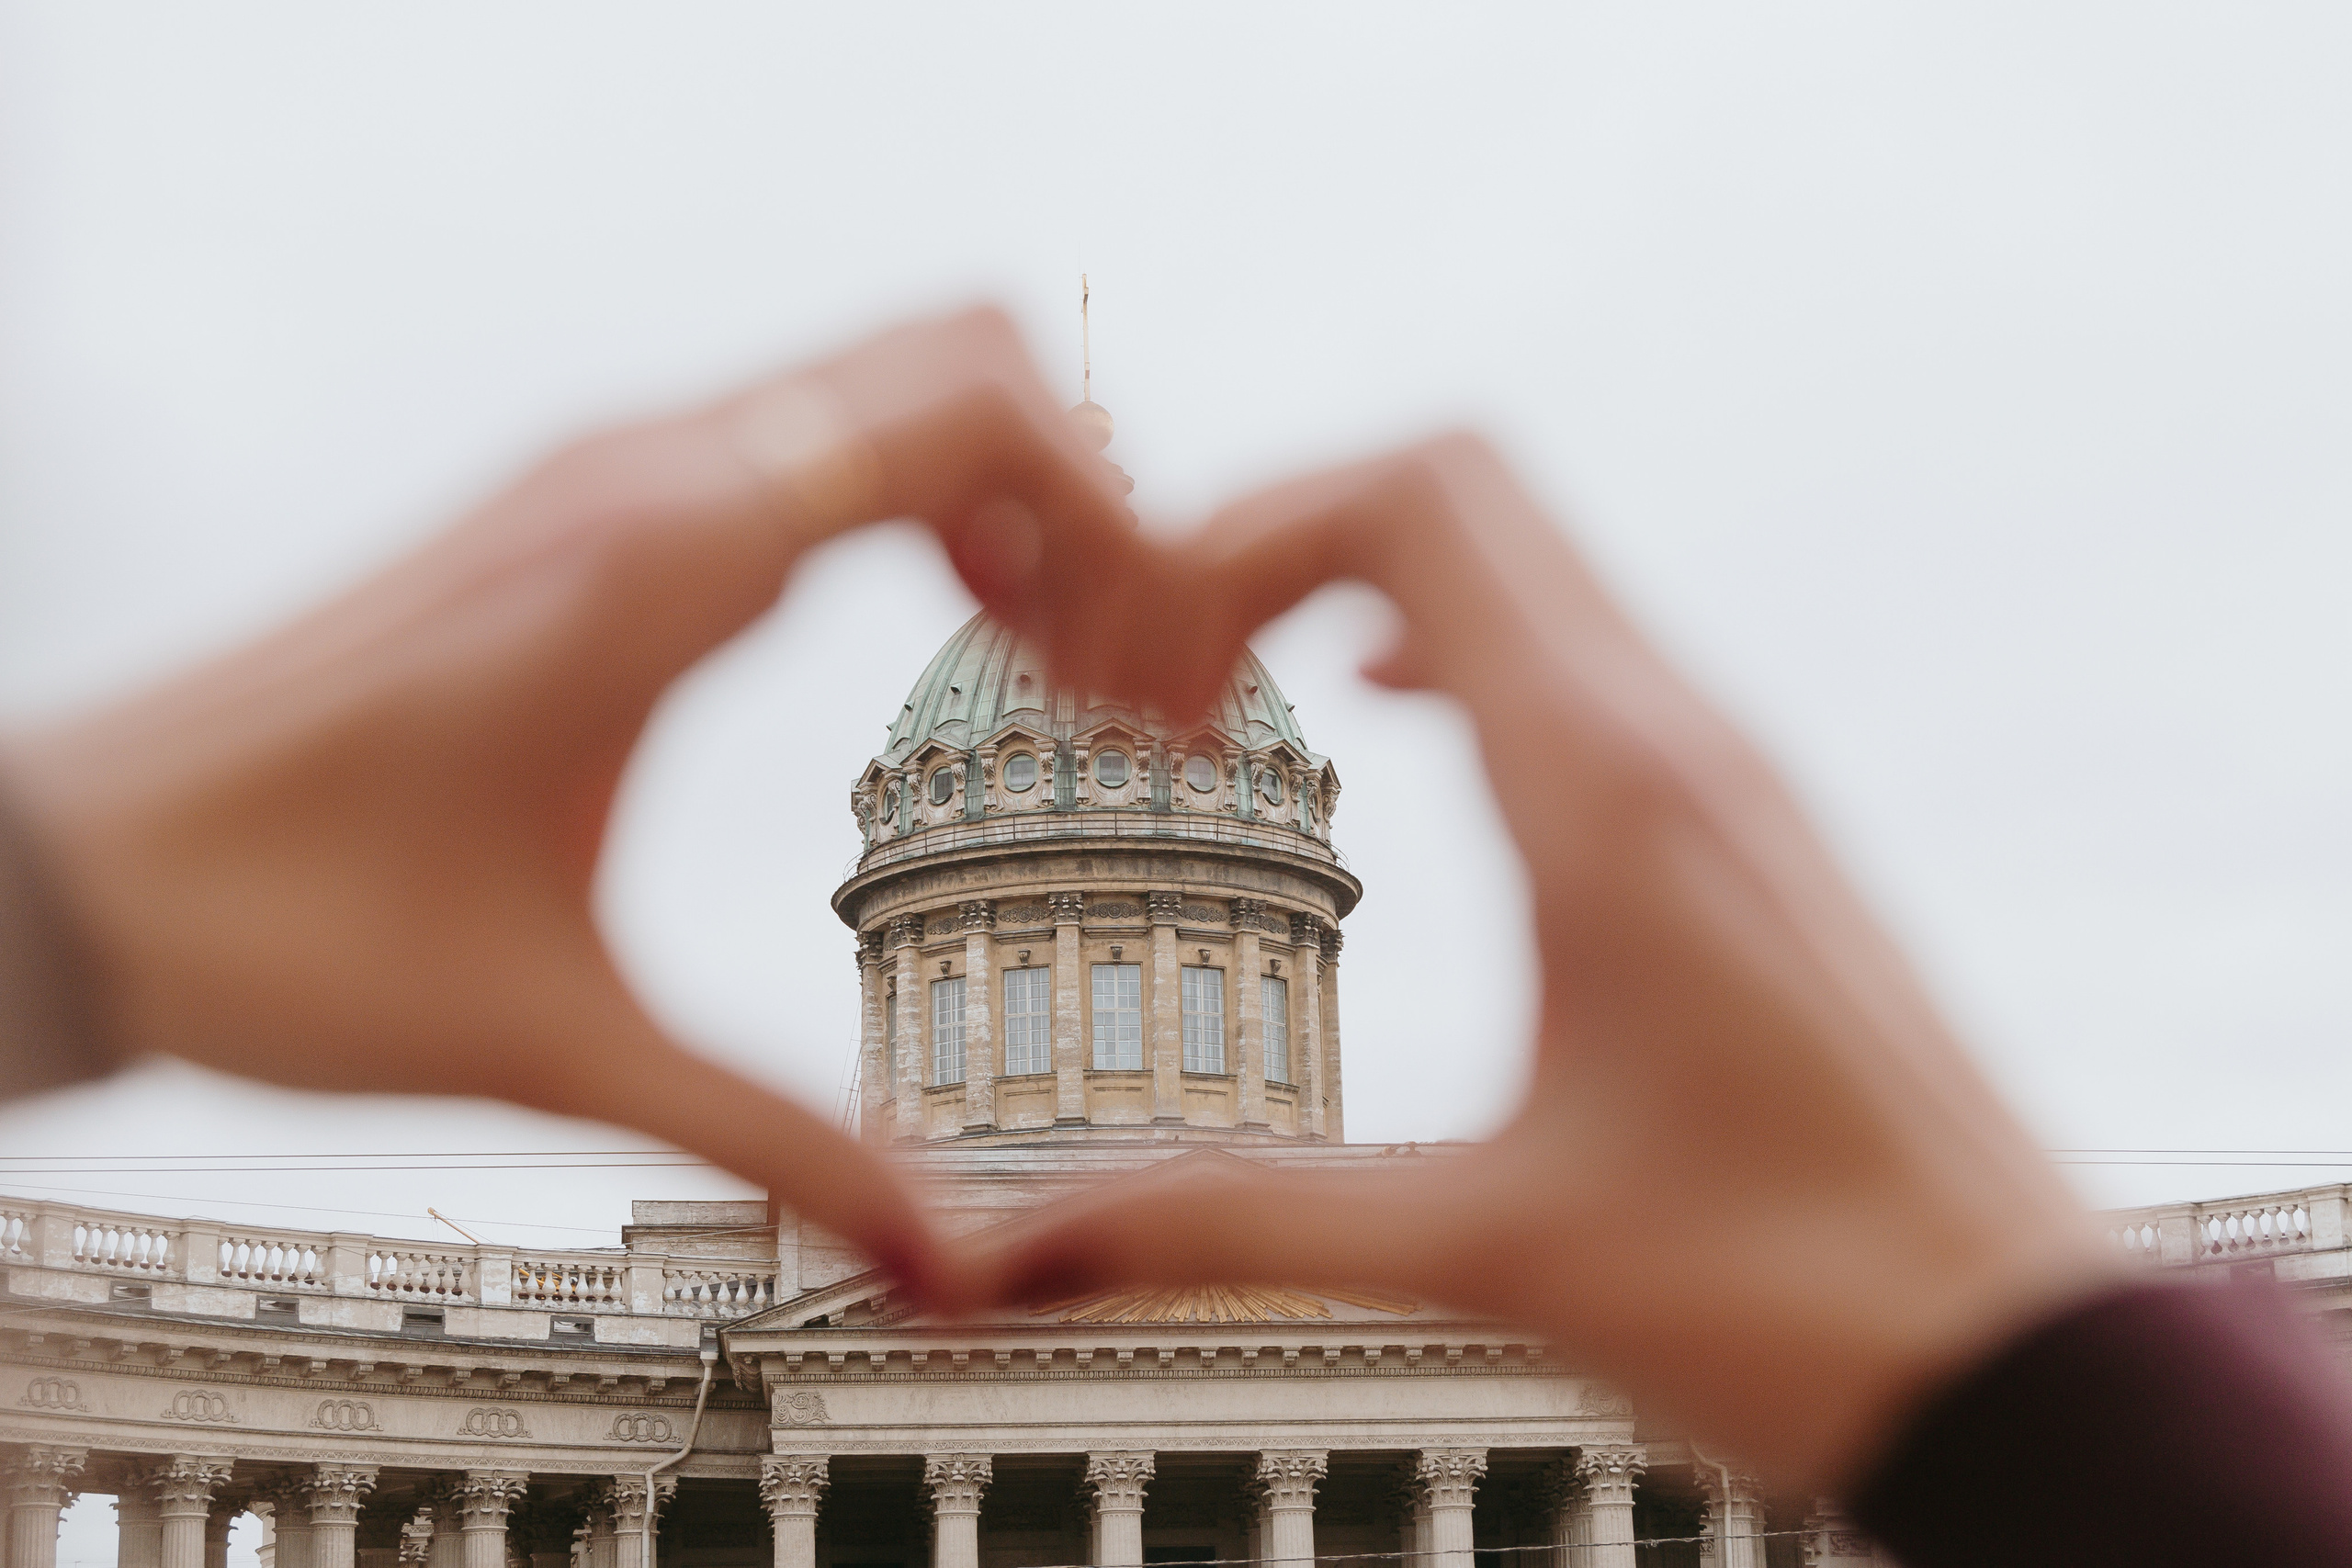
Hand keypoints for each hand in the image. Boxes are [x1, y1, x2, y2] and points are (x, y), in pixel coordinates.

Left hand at [0, 306, 1137, 1302]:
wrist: (85, 867)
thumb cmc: (288, 932)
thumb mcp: (565, 1047)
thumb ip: (781, 1140)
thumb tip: (947, 1253)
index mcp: (658, 563)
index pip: (968, 417)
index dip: (1112, 528)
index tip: (1140, 682)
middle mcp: (643, 473)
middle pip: (963, 360)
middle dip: (1089, 497)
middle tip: (1120, 675)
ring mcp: (609, 470)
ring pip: (891, 382)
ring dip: (1010, 498)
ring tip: (1055, 664)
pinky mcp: (585, 499)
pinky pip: (807, 433)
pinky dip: (919, 501)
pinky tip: (939, 630)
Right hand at [965, 434, 2124, 1490]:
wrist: (2012, 1353)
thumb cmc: (1791, 1294)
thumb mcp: (1481, 1245)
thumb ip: (1229, 1222)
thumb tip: (1014, 1252)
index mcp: (1609, 786)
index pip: (1420, 499)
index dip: (1244, 529)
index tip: (1148, 671)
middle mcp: (1679, 737)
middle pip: (1462, 488)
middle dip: (1278, 538)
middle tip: (1161, 678)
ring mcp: (1729, 771)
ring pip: (1531, 560)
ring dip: (1366, 585)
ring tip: (1242, 705)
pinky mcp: (1748, 826)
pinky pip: (1582, 652)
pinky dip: (1455, 645)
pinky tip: (1390, 732)